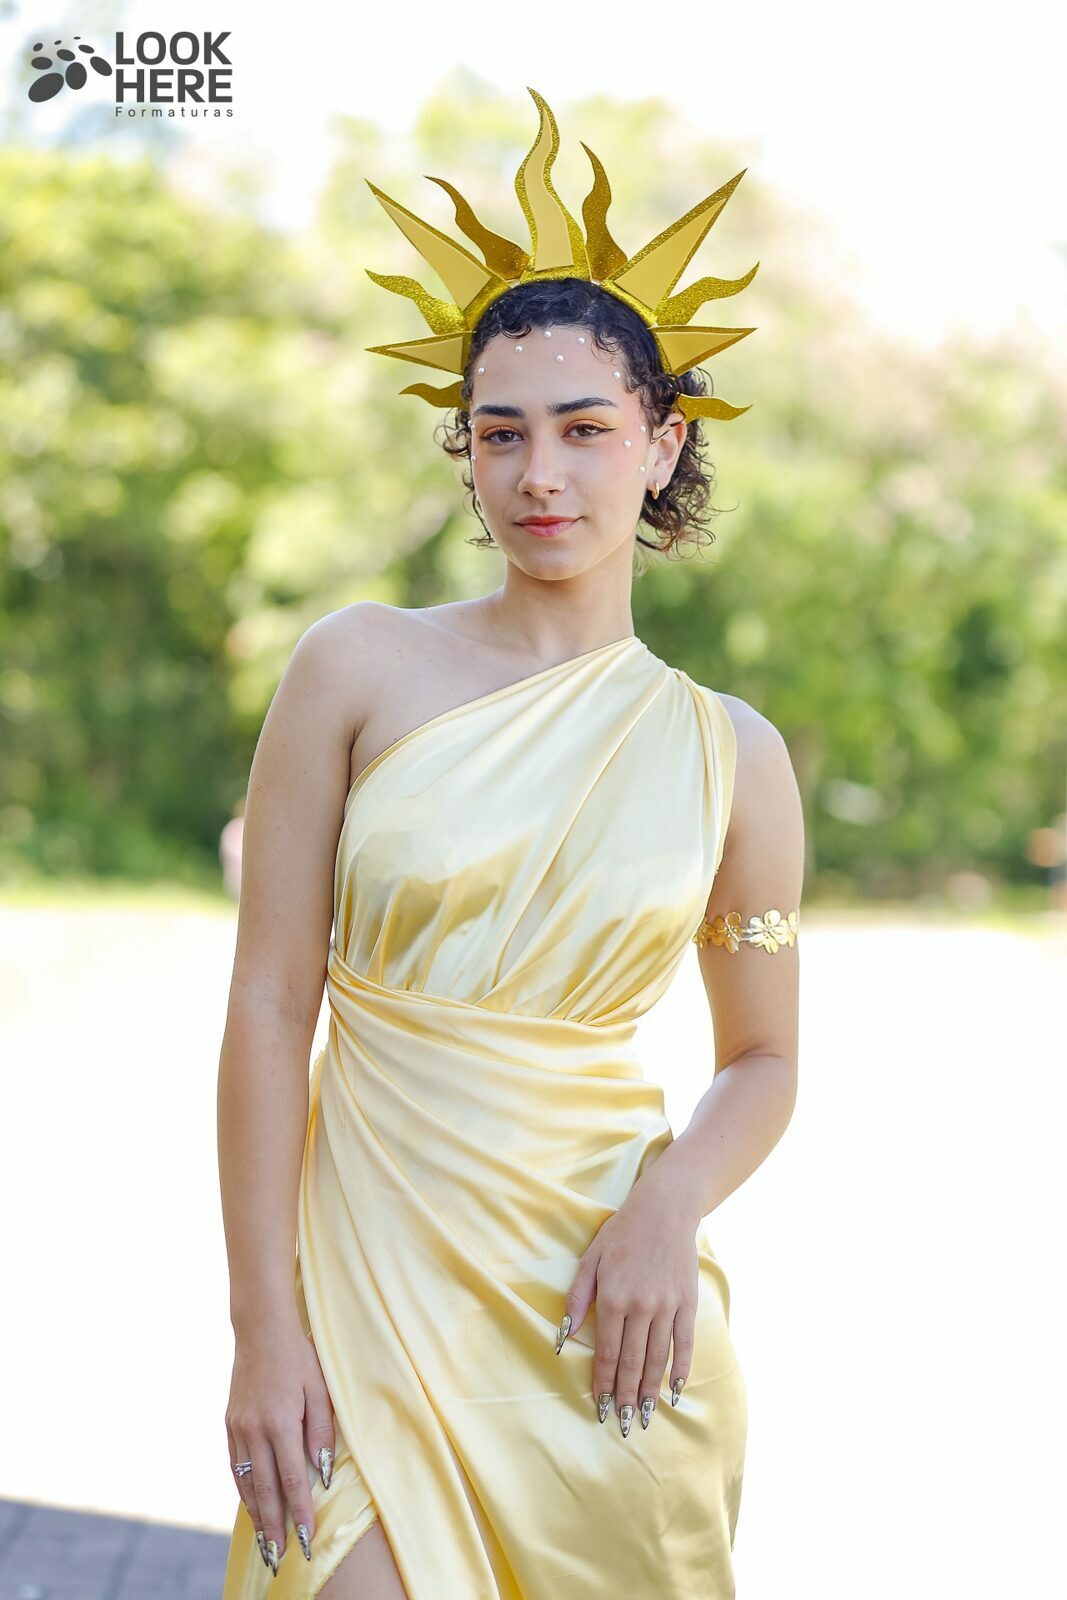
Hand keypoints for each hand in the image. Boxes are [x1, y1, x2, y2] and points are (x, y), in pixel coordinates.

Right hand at [225, 1312, 335, 1572]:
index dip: (300, 1513)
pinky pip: (236, 1466)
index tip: (306, 1539)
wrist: (261, 1330)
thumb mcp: (320, 1389)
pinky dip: (244, 1490)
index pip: (292, 1480)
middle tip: (280, 1557)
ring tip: (266, 1541)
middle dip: (274, 1527)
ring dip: (257, 1515)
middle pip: (266, 1490)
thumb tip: (322, 1473)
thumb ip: (322, 1432)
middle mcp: (256, 1430)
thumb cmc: (299, 1357)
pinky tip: (252, 1504)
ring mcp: (238, 1428)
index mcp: (282, 1422)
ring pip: (247, 1482)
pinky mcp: (229, 1424)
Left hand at [559, 1165, 700, 1434]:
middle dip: (627, 1396)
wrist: (665, 1210)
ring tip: (646, 1416)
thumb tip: (563, 1336)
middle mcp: (640, 1306)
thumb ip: (577, 1299)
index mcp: (612, 1297)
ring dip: (651, 1391)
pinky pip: (684, 1343)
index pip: (608, 1352)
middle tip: (624, 1423)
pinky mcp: (687, 1303)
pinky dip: (680, 1370)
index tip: (601, 1407)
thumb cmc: (622, 1233)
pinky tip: (675, 1391)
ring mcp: (667, 1306)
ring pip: (658, 1359)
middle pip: (633, 1362)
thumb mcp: (590, 1260)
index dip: (604, 1383)